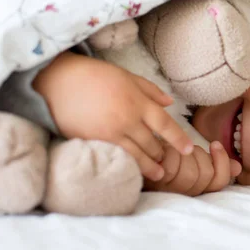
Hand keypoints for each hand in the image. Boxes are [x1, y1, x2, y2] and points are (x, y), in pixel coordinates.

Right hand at [33, 52, 193, 180]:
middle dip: (162, 153)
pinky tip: (134, 170)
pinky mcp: (95, 142)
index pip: (165, 125)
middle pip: (152, 143)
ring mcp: (111, 132)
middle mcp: (128, 119)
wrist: (59, 81)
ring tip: (159, 173)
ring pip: (137, 155)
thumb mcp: (127, 77)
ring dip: (150, 166)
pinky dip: (129, 165)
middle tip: (168, 159)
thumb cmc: (96, 75)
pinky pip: (117, 157)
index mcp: (138, 102)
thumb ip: (150, 91)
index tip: (190, 149)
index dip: (179, 139)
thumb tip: (170, 103)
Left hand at [144, 141, 241, 195]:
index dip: (221, 163)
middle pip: (205, 175)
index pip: (218, 183)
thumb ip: (213, 164)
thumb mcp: (191, 159)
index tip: (214, 144)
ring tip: (174, 150)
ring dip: (184, 155)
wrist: (130, 151)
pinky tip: (163, 150)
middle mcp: (182, 194)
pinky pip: (172, 166)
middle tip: (188, 149)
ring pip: (190, 171)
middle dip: (199, 155)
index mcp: (192, 189)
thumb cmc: (162, 156)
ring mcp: (167, 190)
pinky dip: (170, 153)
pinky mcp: (152, 183)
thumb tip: (237, 168)